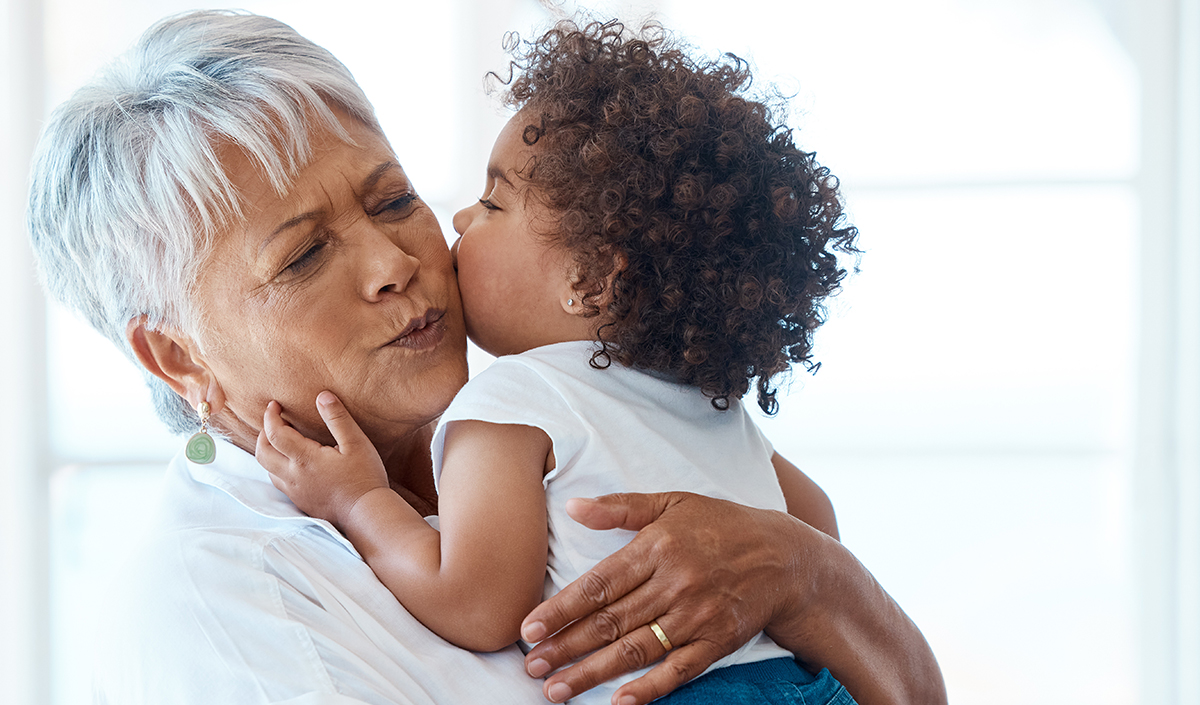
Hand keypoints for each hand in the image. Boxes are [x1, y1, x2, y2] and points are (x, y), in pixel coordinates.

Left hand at [256, 390, 389, 528]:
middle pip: (262, 453)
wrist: (366, 514)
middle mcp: (293, 476)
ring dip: (268, 452)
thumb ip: (337, 418)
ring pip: (268, 470)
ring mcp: (295, 492)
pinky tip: (292, 464)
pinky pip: (279, 483)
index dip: (270, 416)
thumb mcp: (356, 443)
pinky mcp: (301, 502)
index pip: (275, 434)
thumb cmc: (364, 477)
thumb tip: (322, 396)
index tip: (274, 405)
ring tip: (280, 441)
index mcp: (304, 459)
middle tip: (273, 421)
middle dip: (262, 434)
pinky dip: (277, 468)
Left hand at [520, 492, 814, 704]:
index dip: (560, 610)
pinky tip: (618, 702)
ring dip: (591, 673)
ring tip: (557, 689)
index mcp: (656, 548)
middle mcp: (673, 584)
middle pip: (609, 623)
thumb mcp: (672, 502)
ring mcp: (696, 616)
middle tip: (531, 667)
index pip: (598, 585)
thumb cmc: (721, 525)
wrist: (785, 556)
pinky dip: (648, 688)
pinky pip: (677, 670)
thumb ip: (621, 507)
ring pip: (634, 650)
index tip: (528, 629)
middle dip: (565, 648)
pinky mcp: (717, 642)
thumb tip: (573, 506)